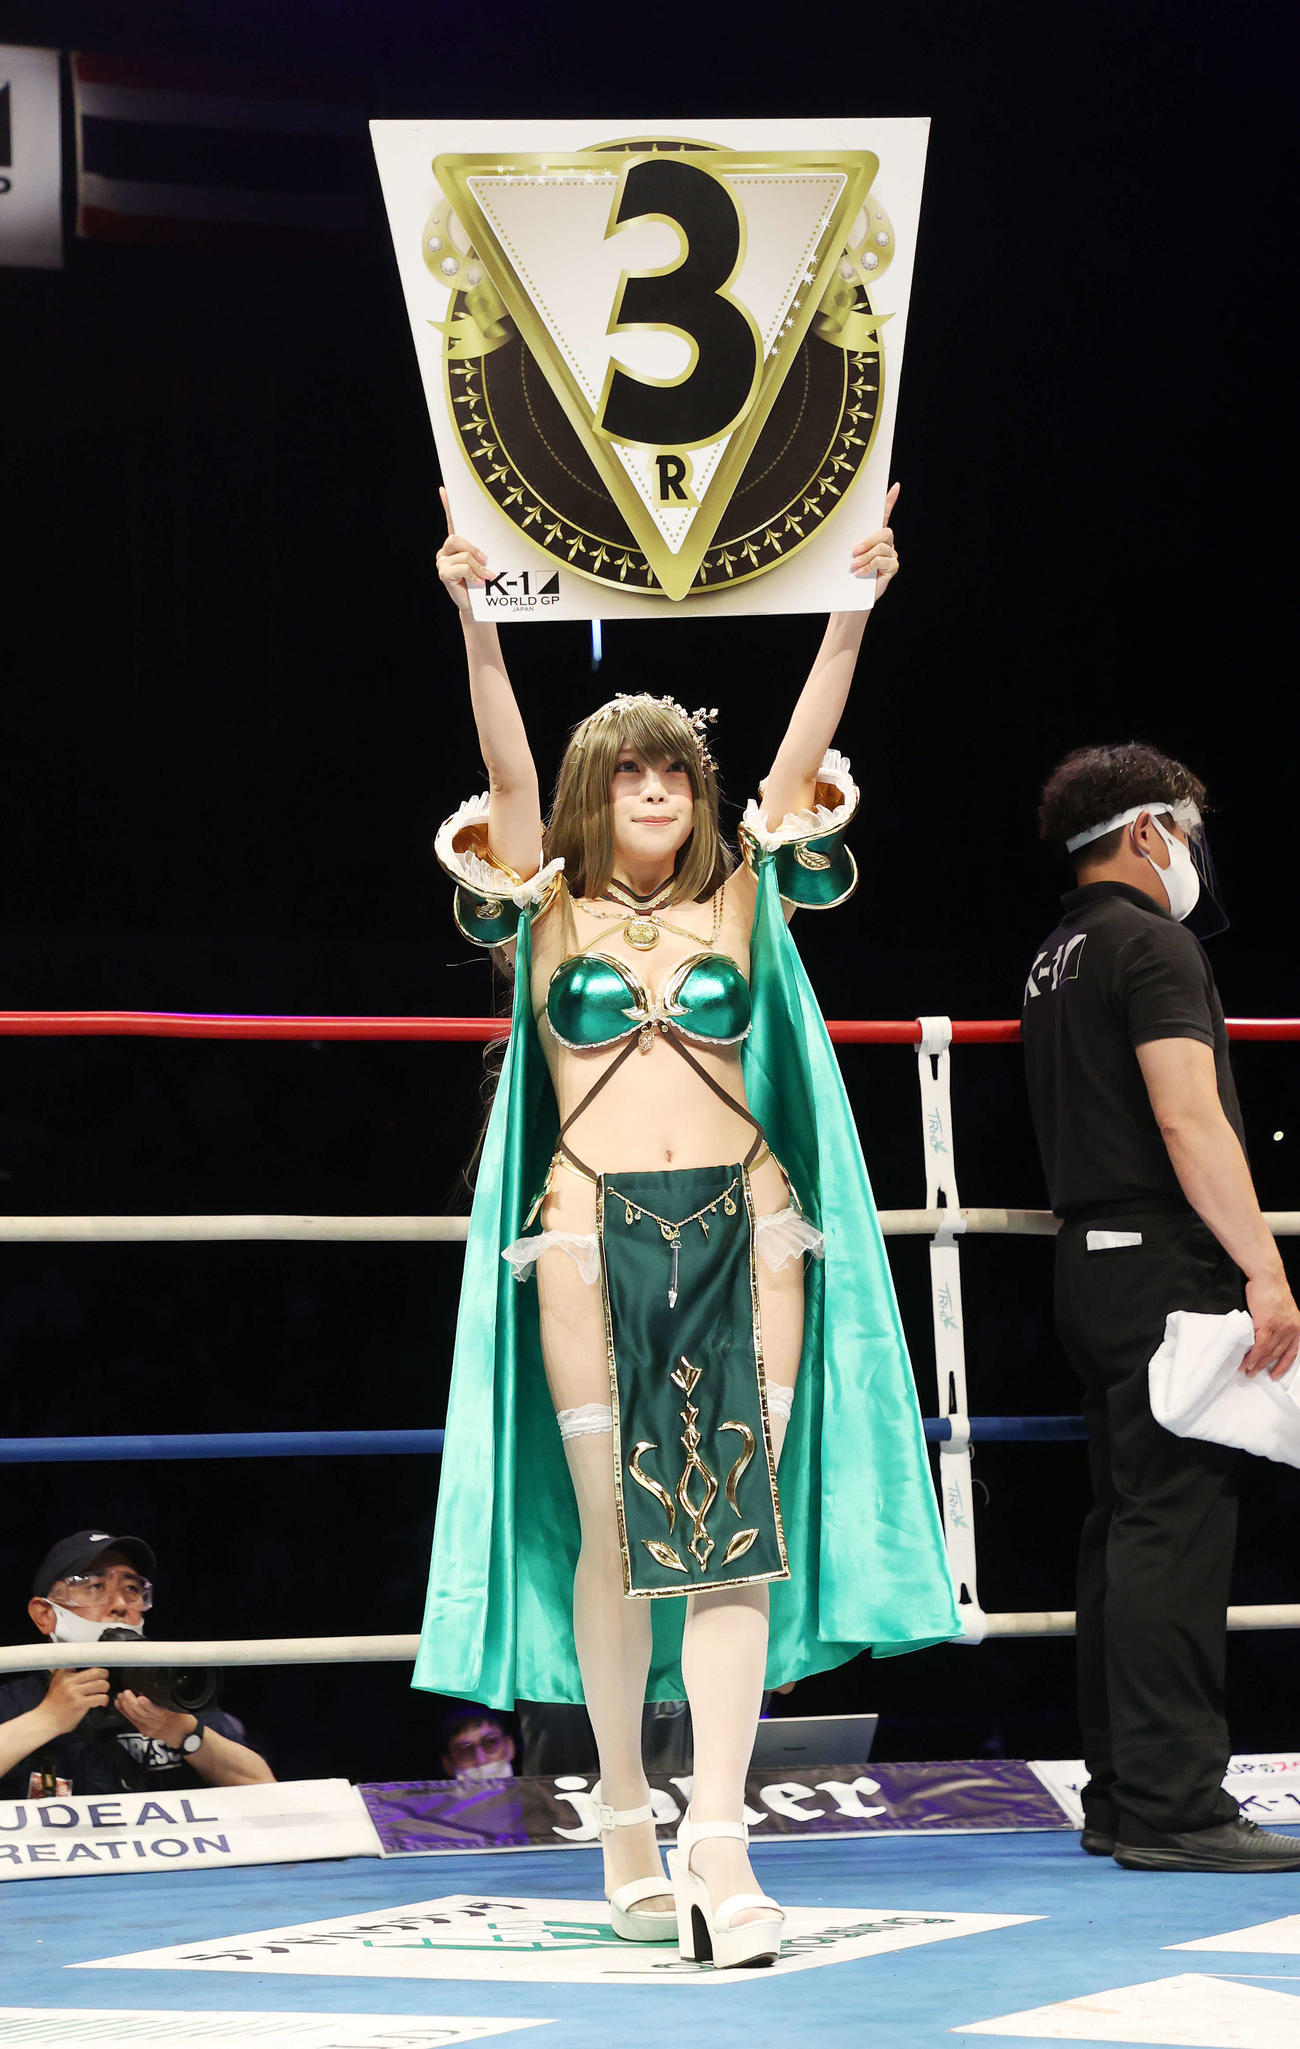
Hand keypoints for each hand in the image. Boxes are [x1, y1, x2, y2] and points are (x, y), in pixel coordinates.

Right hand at [41, 1666, 109, 1735]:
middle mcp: (69, 1681)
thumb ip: (68, 1674)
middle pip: (96, 1672)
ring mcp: (74, 1693)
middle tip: (104, 1679)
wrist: (44, 1721)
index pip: (83, 1661)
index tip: (99, 1667)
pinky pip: (100, 1697)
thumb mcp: (56, 1683)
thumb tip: (81, 1665)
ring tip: (103, 1692)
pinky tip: (102, 1702)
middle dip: (104, 1675)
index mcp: (64, 1674)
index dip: (94, 1663)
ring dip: (105, 1688)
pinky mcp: (79, 1704)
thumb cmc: (52, 1704)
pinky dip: (104, 1700)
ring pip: (101, 1684)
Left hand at [114, 1690, 195, 1751]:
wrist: (184, 1736)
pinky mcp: (145, 1731)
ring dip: (126, 1707)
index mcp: (167, 1716)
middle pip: (141, 1713)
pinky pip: (133, 1722)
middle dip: (131, 1703)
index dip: (146, 1705)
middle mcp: (157, 1723)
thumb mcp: (179, 1707)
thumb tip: (153, 1690)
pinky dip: (125, 1713)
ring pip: (135, 1717)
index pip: (155, 1711)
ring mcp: (150, 1728)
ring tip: (120, 1697)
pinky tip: (120, 1706)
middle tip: (126, 1692)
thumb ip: (167, 1701)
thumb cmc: (183, 1720)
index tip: (140, 1697)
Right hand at [436, 484, 488, 612]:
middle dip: (474, 550)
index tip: (444, 489)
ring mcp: (442, 561)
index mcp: (457, 545)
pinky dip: (474, 575)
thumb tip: (493, 548)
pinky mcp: (443, 573)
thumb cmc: (484, 583)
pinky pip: (462, 567)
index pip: (451, 521)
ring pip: (464, 555)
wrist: (477, 607)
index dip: (447, 505)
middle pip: (456, 538)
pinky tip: (478, 583)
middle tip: (486, 560)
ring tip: (486, 577)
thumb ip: (485, 552)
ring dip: (478, 567)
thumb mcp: (486, 564)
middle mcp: (446, 550)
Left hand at [851, 480, 899, 595]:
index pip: (884, 514)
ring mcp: (891, 555)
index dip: (890, 500)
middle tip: (854, 552)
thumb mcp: (844, 555)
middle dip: (868, 541)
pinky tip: (860, 573)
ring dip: (866, 557)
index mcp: (873, 536)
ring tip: (853, 566)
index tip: (896, 486)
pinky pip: (884, 561)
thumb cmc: (846, 575)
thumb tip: (832, 527)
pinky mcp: (892, 567)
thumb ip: (847, 542)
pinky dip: (870, 566)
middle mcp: (885, 543)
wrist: (850, 597)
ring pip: (882, 547)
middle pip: (884, 532)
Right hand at [1242, 1267, 1299, 1378]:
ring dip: (1255, 1363)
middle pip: (1277, 1354)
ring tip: (1245, 1369)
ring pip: (1267, 1352)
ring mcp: (1280, 1329)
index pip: (1292, 1352)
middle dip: (1264, 1366)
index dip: (1283, 1365)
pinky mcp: (1268, 1325)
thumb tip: (1264, 1338)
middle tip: (1253, 1373)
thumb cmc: (1271, 1291)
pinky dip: (1252, 1355)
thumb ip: (1277, 1326)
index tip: (1275, 1375)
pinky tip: (1246, 1360)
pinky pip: (1260, 1345)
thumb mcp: (1281, 1312)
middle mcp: (1291, 1330)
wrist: (1268, 1278)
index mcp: (1296, 1328)